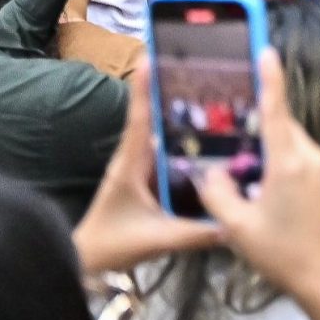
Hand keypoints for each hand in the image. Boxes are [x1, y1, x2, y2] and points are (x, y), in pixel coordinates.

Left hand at [74, 65, 227, 274]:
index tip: (153, 56)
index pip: (140, 118)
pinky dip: (187, 148)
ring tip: (220, 105)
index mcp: (131, 164)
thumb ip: (195, 233)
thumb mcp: (155, 238)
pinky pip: (170, 158)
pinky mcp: (147, 182)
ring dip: (186, 123)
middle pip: (156, 120)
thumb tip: (235, 224)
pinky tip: (213, 148)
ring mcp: (140, 170)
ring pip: (166, 139)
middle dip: (178, 96)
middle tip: (208, 75)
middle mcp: (135, 160)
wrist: (84, 263)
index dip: (146, 87)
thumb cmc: (112, 244)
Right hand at [200, 51, 319, 319]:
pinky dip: (275, 156)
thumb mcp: (237, 226)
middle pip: (280, 124)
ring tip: (234, 146)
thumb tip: (210, 172)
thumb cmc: (282, 254)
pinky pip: (295, 156)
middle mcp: (311, 157)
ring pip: (287, 141)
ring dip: (264, 141)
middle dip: (255, 117)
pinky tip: (254, 174)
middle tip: (225, 109)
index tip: (265, 49)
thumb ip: (218, 193)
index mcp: (290, 161)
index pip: (278, 109)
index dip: (270, 78)